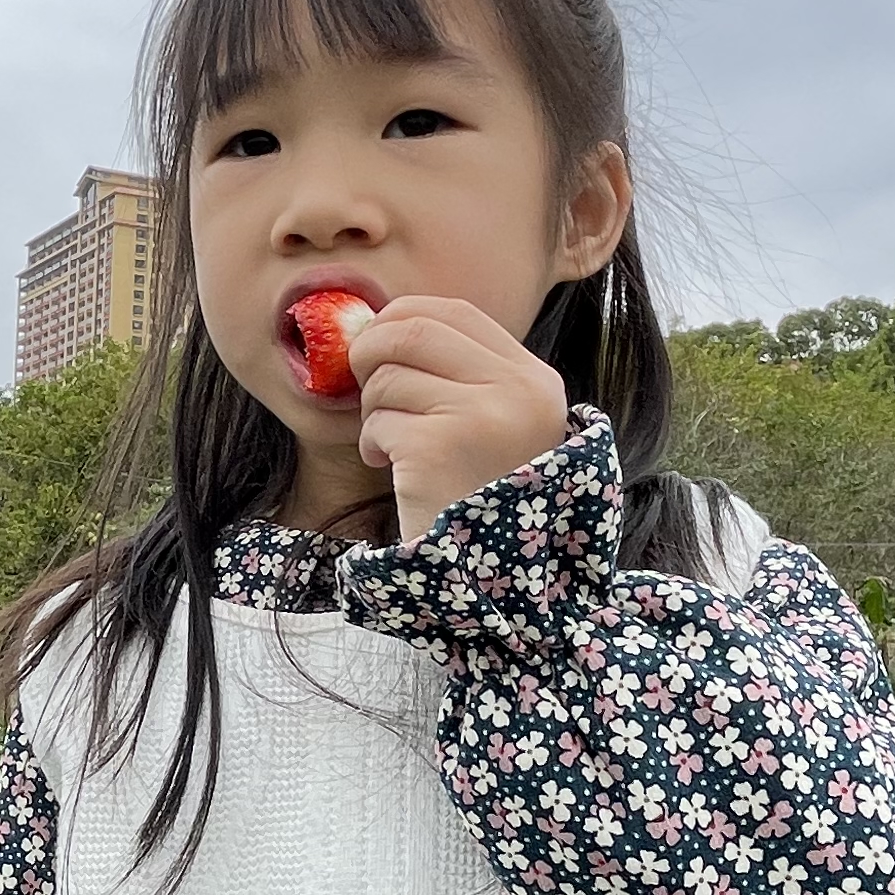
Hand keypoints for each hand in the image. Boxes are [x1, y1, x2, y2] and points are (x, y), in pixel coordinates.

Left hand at [348, 294, 569, 537]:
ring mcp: (480, 417)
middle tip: (359, 378)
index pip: (456, 312)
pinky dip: (372, 444)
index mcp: (534, 380)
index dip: (404, 315)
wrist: (495, 582)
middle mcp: (515, 391)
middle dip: (370, 349)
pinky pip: (378, 421)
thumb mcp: (502, 426)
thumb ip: (464, 376)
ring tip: (391, 447)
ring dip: (373, 411)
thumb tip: (386, 327)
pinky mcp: (438, 448)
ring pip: (388, 377)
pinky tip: (392, 468)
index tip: (379, 337)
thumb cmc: (484, 498)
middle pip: (414, 331)